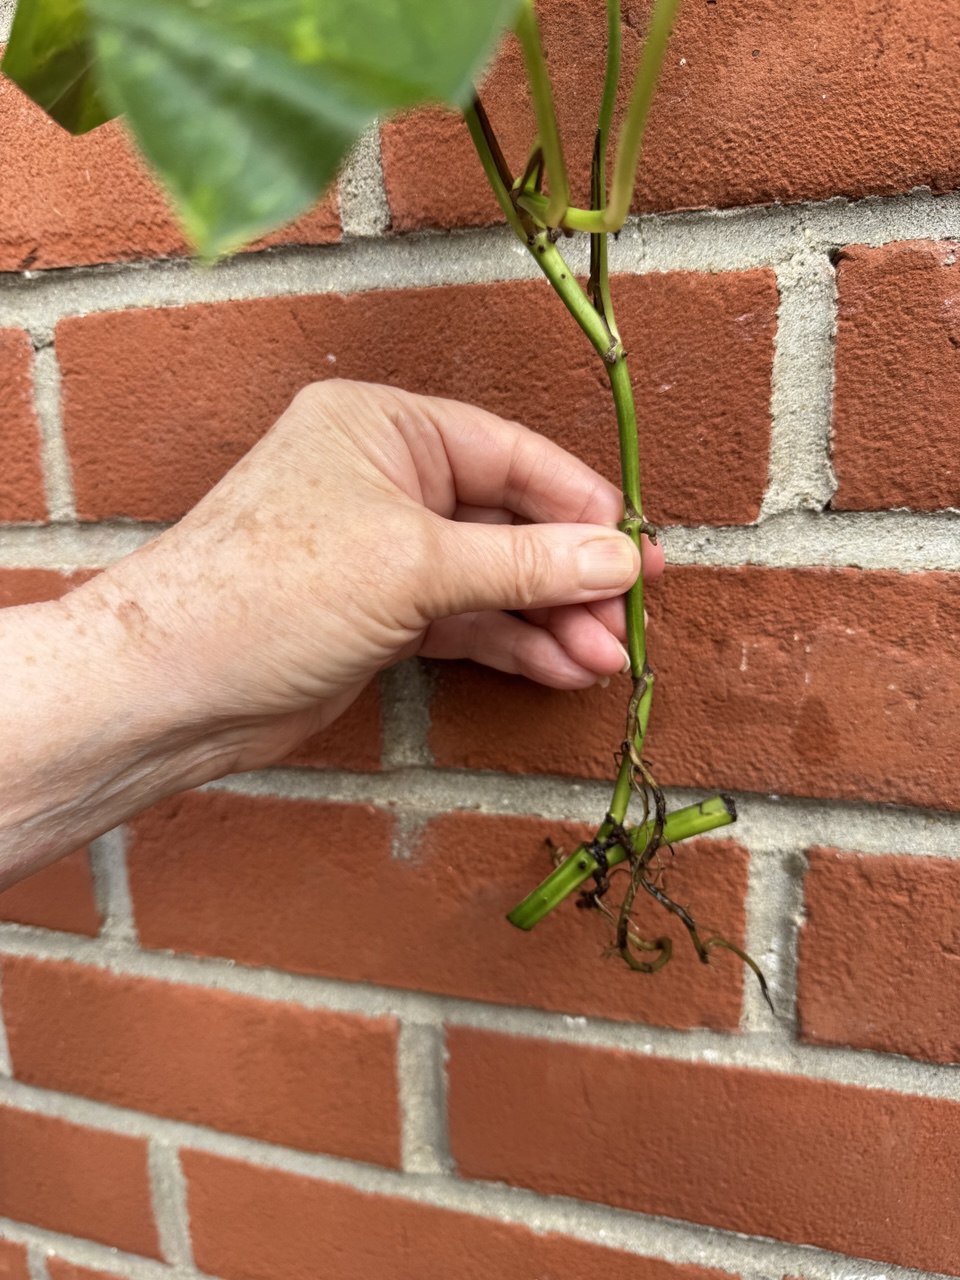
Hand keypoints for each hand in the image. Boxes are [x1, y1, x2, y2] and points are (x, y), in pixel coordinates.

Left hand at [93, 379, 661, 769]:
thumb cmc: (273, 593)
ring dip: (548, 617)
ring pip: (489, 577)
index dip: (577, 502)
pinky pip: (463, 619)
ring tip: (606, 657)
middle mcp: (383, 478)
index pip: (506, 452)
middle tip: (629, 617)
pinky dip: (509, 642)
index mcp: (382, 426)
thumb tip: (620, 559)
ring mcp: (381, 550)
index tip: (635, 548)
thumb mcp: (413, 566)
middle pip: (505, 519)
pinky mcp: (377, 613)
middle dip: (568, 573)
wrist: (172, 690)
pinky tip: (559, 667)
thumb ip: (524, 564)